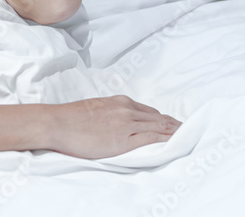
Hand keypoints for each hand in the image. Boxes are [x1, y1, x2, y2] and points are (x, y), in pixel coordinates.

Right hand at [44, 95, 181, 158]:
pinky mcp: (123, 139)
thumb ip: (110, 113)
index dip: (163, 119)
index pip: (149, 111)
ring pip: (159, 126)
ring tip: (186, 137)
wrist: (58, 122)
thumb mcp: (95, 109)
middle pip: (158, 117)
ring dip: (174, 132)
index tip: (172, 124)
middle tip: (186, 131)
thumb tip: (115, 122)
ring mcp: (126, 124)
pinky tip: (173, 142)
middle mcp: (127, 110)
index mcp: (120, 102)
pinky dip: (165, 139)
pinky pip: (151, 138)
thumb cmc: (71, 118)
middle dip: (173, 125)